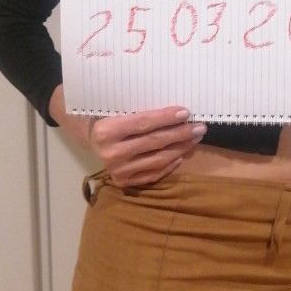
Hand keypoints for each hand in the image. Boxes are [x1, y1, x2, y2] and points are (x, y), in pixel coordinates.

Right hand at [49, 86, 205, 188]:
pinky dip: (169, 165)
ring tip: (195, 138)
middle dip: (180, 133)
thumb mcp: (116, 108)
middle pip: (154, 142)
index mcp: (106, 131)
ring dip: (180, 148)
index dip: (166, 118)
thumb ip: (138, 108)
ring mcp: (117, 170)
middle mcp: (111, 153)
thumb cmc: (108, 116)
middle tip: (199, 126)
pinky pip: (152, 174)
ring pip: (157, 159)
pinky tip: (181, 155)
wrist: (91, 138)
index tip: (186, 112)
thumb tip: (175, 109)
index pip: (143, 123)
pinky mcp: (123, 182)